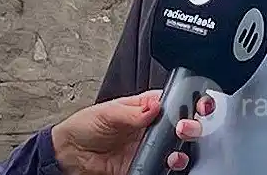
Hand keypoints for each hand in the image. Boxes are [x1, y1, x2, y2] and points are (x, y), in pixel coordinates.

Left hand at [51, 89, 214, 174]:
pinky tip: (171, 159)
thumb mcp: (106, 113)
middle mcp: (150, 126)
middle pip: (182, 122)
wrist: (69, 157)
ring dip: (185, 144)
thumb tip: (154, 106)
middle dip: (191, 122)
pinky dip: (173, 163)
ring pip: (178, 145)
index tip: (197, 103)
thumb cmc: (84, 127)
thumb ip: (132, 111)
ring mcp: (149, 146)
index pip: (173, 101)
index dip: (188, 100)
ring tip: (180, 140)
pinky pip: (165, 165)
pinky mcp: (144, 164)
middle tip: (184, 125)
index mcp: (144, 107)